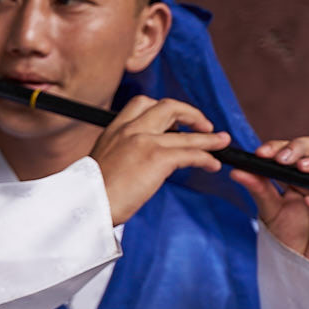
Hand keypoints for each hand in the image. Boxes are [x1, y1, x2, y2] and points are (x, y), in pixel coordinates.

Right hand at [89, 96, 231, 224]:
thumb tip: (140, 158)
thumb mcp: (102, 160)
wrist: (86, 205)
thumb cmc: (92, 193)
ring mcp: (144, 141)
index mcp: (114, 129)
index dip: (165, 108)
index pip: (143, 103)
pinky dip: (206, 158)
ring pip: (186, 133)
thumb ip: (121, 151)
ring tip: (222, 143)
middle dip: (191, 114)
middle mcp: (130, 129)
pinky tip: (211, 165)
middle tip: (203, 125)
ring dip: (209, 138)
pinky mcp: (157, 158)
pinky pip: (191, 153)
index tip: (175, 122)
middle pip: (169, 107)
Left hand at [228, 136, 308, 270]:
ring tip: (302, 168)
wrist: (304, 267)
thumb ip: (259, 190)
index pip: (297, 149)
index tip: (260, 153)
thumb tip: (237, 170)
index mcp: (304, 174)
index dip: (280, 147)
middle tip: (281, 158)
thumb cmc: (291, 236)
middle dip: (301, 148)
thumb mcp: (270, 211)